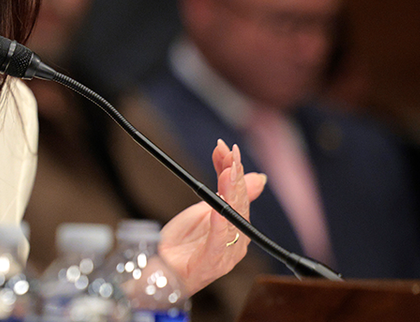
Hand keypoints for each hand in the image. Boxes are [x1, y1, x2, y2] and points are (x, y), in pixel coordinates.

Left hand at [158, 140, 266, 294]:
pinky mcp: (211, 263)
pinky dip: (218, 224)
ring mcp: (226, 253)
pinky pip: (217, 242)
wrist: (160, 270)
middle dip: (234, 174)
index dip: (235, 169)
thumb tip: (259, 177)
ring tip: (227, 171)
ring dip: (230, 192)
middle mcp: (236, 240)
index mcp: (235, 226)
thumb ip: (226, 192)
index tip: (228, 149)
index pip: (240, 193)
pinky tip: (216, 208)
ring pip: (232, 218)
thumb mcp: (203, 210)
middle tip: (228, 153)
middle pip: (239, 202)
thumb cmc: (182, 244)